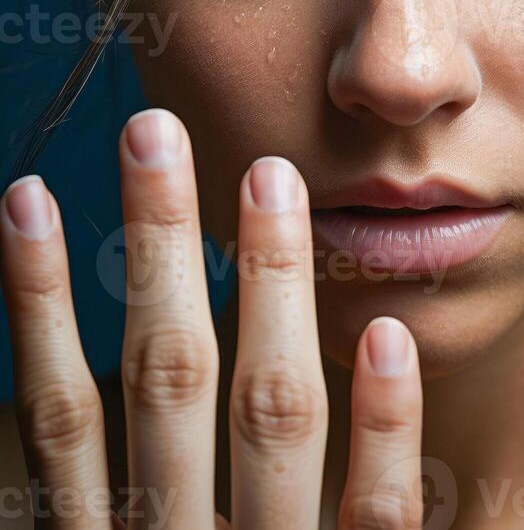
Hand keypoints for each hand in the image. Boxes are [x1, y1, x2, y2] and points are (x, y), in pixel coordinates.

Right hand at [0, 108, 423, 528]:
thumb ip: (105, 501)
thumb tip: (70, 383)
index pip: (61, 413)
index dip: (36, 300)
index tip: (28, 196)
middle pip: (166, 374)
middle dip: (156, 245)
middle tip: (154, 131)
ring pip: (266, 413)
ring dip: (269, 285)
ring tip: (267, 175)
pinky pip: (376, 510)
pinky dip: (382, 423)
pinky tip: (388, 331)